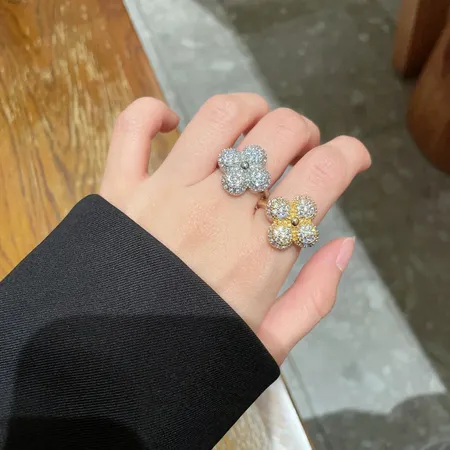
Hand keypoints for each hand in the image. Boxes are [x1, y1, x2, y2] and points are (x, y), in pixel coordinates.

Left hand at [100, 94, 370, 363]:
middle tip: (301, 151)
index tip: (353, 156)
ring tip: (255, 127)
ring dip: (249, 109)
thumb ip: (314, 297)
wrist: (111, 374)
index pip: (323, 175)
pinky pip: (133, 128)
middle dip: (305, 132)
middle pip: (280, 133)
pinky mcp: (119, 191)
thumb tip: (344, 246)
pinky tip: (171, 123)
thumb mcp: (267, 345)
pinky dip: (152, 112)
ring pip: (220, 116)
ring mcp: (165, 195)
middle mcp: (217, 211)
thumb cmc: (190, 360)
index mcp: (260, 251)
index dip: (350, 154)